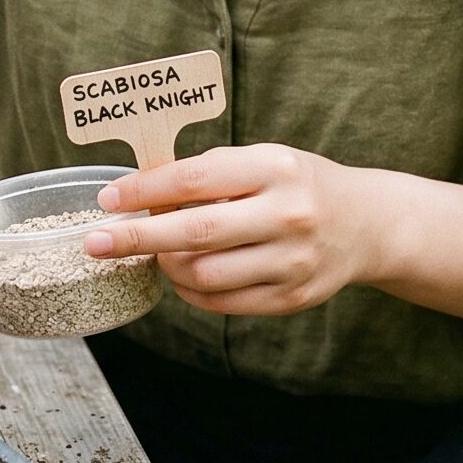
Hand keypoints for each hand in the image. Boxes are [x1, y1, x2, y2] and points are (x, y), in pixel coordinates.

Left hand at [83, 145, 381, 318]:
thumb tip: (139, 191)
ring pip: (204, 274)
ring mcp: (292, 261)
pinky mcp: (292, 296)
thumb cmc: (297, 185)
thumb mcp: (262, 161)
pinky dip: (192, 290)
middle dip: (137, 237)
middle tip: (94, 241)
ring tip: (159, 253)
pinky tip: (184, 273)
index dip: (144, 190)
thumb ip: (209, 173)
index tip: (108, 199)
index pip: (195, 179)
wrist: (367, 224)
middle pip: (195, 231)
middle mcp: (287, 214)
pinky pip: (223, 302)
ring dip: (167, 266)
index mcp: (274, 169)